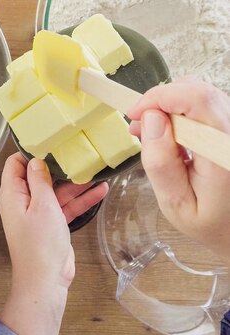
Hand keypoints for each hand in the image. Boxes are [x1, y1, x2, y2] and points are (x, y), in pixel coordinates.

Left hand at [0, 154, 107, 334]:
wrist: (46, 279)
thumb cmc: (39, 246)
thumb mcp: (42, 205)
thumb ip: (40, 180)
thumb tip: (36, 160)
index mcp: (12, 195)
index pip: (15, 164)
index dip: (30, 152)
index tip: (48, 141)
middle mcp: (23, 202)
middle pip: (39, 176)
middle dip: (58, 165)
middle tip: (77, 151)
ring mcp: (38, 213)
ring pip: (57, 191)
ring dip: (75, 183)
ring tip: (95, 169)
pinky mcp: (52, 224)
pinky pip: (66, 206)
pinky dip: (81, 199)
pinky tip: (100, 190)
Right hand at [128, 79, 229, 261]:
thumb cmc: (210, 222)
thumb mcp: (175, 203)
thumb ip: (160, 163)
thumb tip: (151, 119)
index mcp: (222, 152)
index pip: (196, 99)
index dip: (159, 97)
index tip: (134, 114)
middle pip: (198, 90)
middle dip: (160, 100)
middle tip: (137, 125)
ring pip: (201, 95)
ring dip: (169, 106)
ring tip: (150, 133)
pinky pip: (206, 107)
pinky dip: (181, 113)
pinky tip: (169, 135)